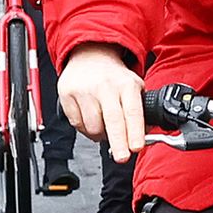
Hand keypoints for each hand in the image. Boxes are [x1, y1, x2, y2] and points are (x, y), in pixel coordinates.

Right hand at [59, 45, 145, 160]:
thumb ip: (141, 111)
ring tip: (104, 127)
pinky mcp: (68, 94)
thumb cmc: (114, 77)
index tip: (136, 147)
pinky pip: (77, 124)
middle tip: (122, 157)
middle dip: (119, 142)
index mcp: (126, 84)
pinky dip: (85, 128)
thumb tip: (144, 136)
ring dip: (100, 135)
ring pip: (93, 126)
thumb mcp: (134, 87)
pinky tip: (90, 118)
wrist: (89, 55)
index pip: (132, 111)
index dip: (135, 131)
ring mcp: (84, 90)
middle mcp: (105, 86)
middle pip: (112, 120)